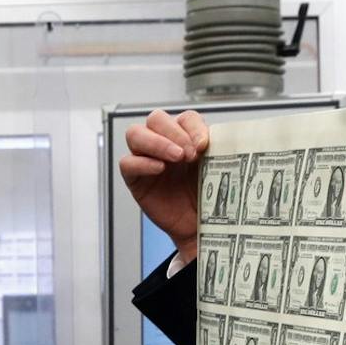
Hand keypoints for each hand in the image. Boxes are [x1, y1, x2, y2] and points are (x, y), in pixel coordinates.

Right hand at [119, 109, 209, 265]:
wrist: (199, 225)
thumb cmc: (206, 195)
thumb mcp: (215, 169)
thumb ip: (215, 149)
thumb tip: (218, 137)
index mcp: (185, 137)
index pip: (185, 118)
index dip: (193, 127)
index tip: (204, 145)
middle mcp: (163, 143)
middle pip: (156, 119)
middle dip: (174, 133)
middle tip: (190, 154)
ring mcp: (146, 159)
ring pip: (135, 134)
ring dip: (157, 143)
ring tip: (177, 158)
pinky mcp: (134, 178)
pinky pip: (127, 163)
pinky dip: (142, 162)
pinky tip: (159, 169)